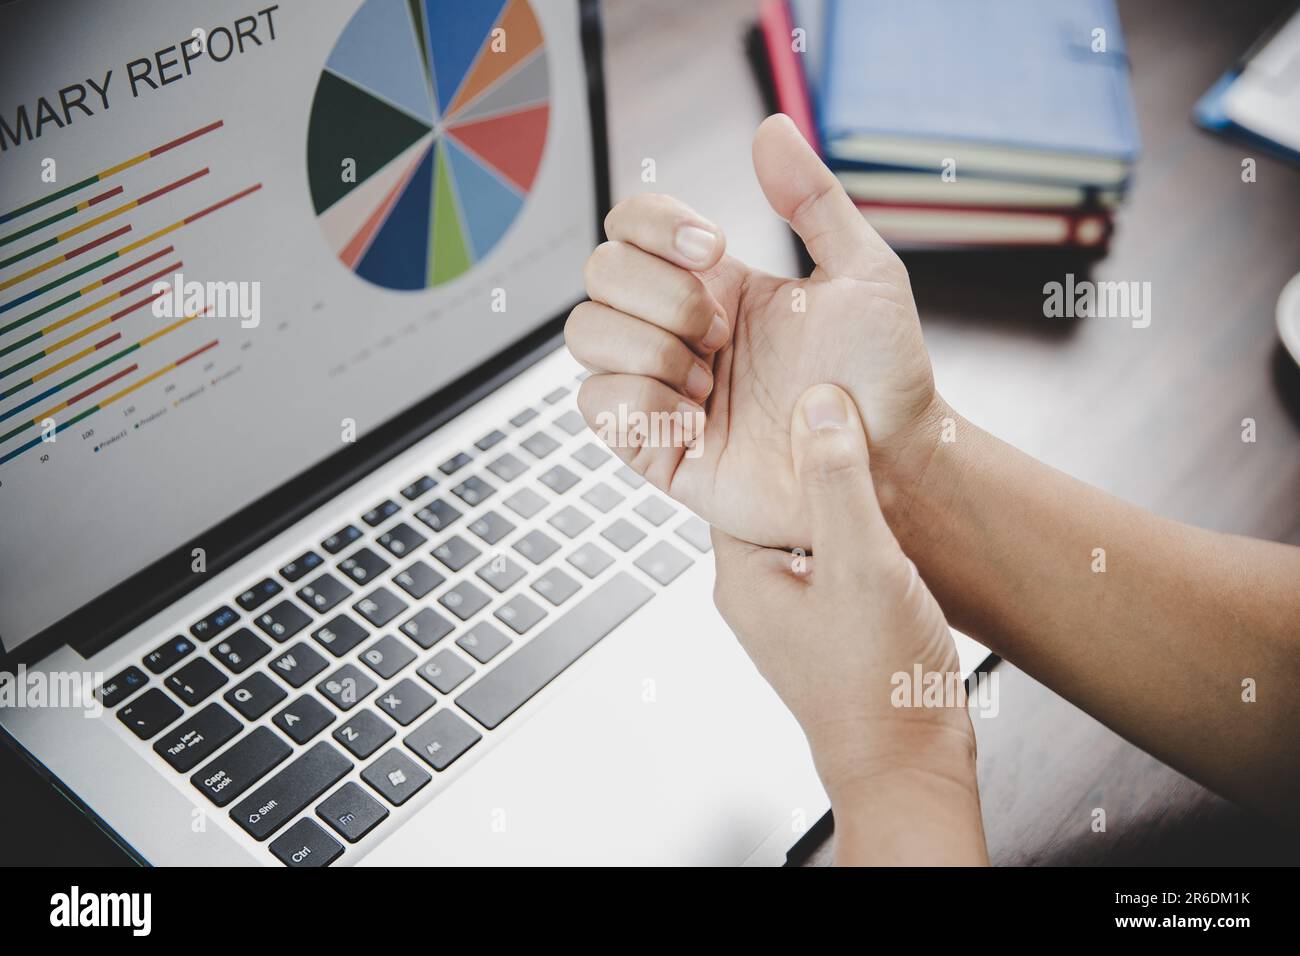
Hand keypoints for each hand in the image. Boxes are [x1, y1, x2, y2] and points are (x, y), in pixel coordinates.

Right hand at [566, 114, 940, 548]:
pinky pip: (595, 406)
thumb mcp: (864, 273)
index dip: (655, 225)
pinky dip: (640, 405)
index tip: (713, 248)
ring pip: (585, 334)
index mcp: (714, 282)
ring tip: (711, 385)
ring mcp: (660, 385)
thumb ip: (813, 200)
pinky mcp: (653, 444)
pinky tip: (696, 421)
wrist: (888, 466)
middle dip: (662, 295)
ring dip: (651, 351)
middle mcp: (678, 328)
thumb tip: (770, 130)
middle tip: (724, 334)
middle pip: (600, 273)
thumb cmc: (884, 378)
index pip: (632, 224)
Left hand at [712, 383, 984, 864]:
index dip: (770, 438)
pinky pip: (834, 556)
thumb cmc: (879, 682)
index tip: (804, 400)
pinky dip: (857, 531)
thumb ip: (837, 482)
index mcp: (741, 576)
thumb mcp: (861, 562)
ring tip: (873, 463)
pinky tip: (890, 519)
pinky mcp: (829, 625)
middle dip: (810, 464)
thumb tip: (819, 406)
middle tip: (849, 423)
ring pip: (808, 527)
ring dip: (838, 497)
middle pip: (773, 500)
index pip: (735, 480)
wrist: (912, 763)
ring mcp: (793, 611)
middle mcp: (756, 593)